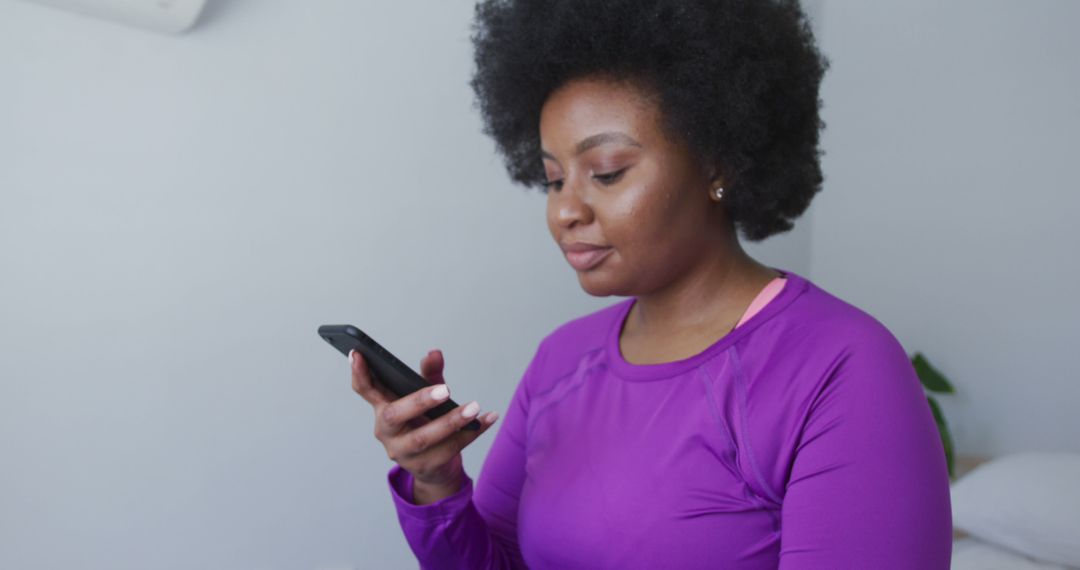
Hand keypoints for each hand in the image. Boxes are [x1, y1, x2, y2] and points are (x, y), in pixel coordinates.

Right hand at [349, 348, 498, 488]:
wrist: (435, 467)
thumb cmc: (426, 423)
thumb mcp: (428, 395)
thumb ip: (430, 375)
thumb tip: (434, 353)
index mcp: (383, 409)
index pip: (365, 390)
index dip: (359, 373)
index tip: (356, 353)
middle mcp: (387, 431)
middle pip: (394, 416)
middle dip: (419, 402)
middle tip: (446, 389)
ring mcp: (403, 452)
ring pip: (423, 438)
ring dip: (451, 421)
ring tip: (474, 407)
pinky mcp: (424, 466)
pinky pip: (450, 448)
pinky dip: (473, 432)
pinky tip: (489, 418)